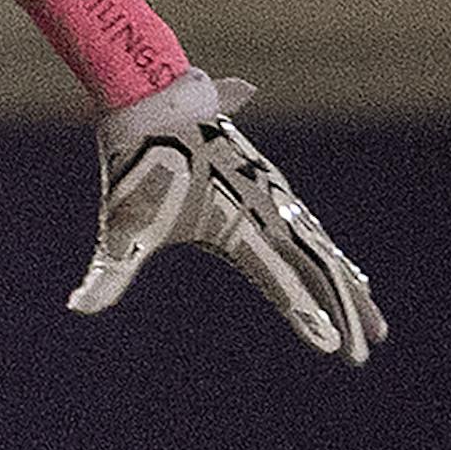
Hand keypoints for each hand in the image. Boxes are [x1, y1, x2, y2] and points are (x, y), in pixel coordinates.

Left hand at [76, 71, 384, 364]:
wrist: (153, 98)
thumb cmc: (136, 164)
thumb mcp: (121, 227)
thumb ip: (108, 274)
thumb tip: (77, 308)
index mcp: (239, 225)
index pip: (283, 282)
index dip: (310, 317)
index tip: (337, 349)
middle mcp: (266, 209)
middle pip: (319, 269)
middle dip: (347, 311)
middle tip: (368, 351)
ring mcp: (272, 195)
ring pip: (322, 248)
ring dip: (349, 285)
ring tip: (374, 321)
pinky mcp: (268, 185)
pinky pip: (309, 228)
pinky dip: (331, 254)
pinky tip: (342, 268)